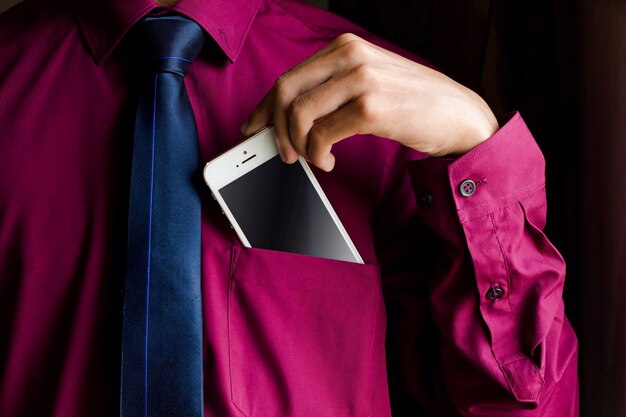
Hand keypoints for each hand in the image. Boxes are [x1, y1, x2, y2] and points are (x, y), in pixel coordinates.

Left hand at [241, 33, 498, 171]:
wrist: (460, 116)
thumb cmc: (413, 103)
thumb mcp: (370, 82)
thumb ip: (333, 89)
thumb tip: (292, 114)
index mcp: (346, 48)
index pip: (289, 76)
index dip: (265, 106)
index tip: (254, 127)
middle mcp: (351, 56)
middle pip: (286, 91)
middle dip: (276, 127)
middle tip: (282, 153)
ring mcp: (361, 79)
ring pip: (300, 113)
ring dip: (297, 145)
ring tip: (311, 159)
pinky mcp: (370, 107)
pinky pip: (322, 134)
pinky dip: (316, 154)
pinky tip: (327, 162)